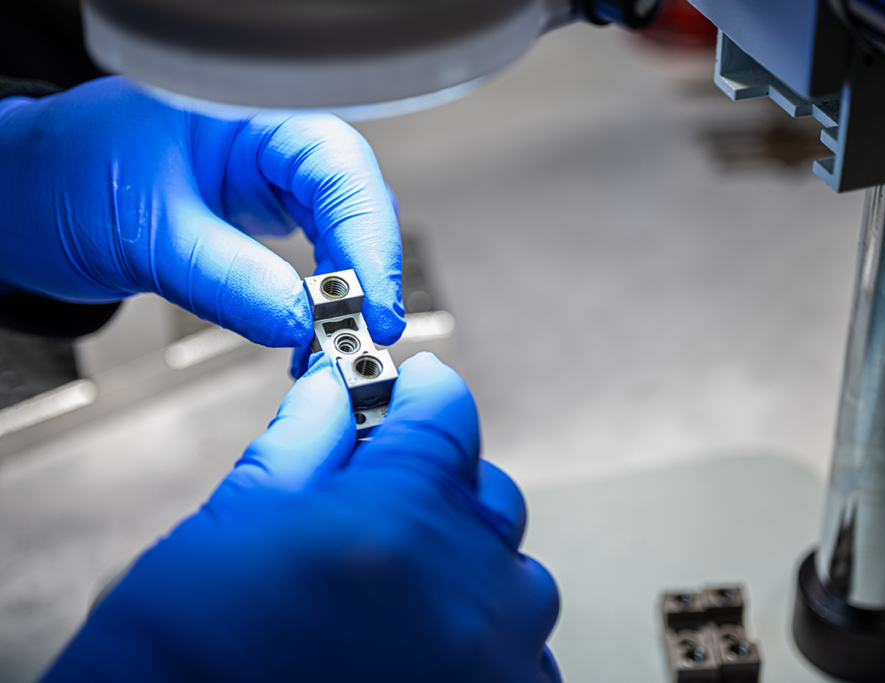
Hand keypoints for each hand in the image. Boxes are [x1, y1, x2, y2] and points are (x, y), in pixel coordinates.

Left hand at [0, 76, 403, 346]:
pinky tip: (310, 333)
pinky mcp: (259, 218)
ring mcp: (266, 179)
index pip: (336, 166)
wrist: (21, 202)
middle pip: (352, 201)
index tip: (370, 305)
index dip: (367, 237)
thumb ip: (226, 280)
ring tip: (336, 344)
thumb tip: (299, 323)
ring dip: (344, 295)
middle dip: (363, 273)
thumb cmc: (59, 179)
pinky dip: (315, 302)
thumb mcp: (145, 232)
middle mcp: (267, 140)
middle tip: (364, 335)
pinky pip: (310, 257)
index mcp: (246, 113)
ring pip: (338, 234)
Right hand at [41, 353, 560, 682]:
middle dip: (438, 484)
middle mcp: (458, 593)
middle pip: (486, 492)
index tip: (414, 389)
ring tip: (397, 586)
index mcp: (389, 527)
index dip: (422, 393)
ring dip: (467, 564)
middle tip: (384, 500)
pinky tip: (423, 637)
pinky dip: (484, 632)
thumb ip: (299, 448)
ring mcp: (487, 658)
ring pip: (515, 573)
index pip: (445, 416)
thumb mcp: (227, 531)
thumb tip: (331, 397)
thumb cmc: (182, 661)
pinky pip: (524, 648)